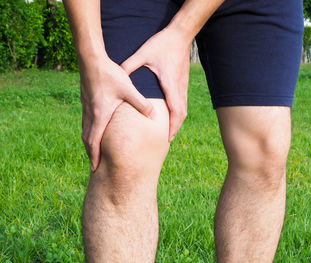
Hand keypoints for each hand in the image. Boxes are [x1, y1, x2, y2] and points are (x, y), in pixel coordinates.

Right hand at [80, 56, 153, 170]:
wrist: (91, 59)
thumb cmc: (109, 75)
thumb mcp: (128, 89)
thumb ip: (141, 103)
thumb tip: (153, 115)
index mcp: (100, 115)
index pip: (94, 142)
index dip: (94, 157)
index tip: (95, 169)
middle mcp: (90, 114)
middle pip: (87, 140)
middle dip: (90, 154)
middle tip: (94, 165)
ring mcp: (86, 108)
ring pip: (85, 131)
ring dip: (89, 143)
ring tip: (94, 152)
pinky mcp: (86, 102)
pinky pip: (86, 122)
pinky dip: (89, 132)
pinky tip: (95, 131)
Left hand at [121, 26, 191, 141]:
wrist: (181, 34)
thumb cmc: (163, 44)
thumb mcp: (144, 54)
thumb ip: (130, 65)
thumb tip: (117, 74)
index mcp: (170, 84)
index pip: (175, 111)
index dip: (172, 126)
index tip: (167, 138)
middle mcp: (179, 87)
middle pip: (182, 114)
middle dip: (175, 128)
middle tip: (168, 140)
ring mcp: (183, 85)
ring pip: (183, 109)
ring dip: (178, 121)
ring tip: (170, 131)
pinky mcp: (183, 81)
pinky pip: (182, 102)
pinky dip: (178, 112)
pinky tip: (172, 115)